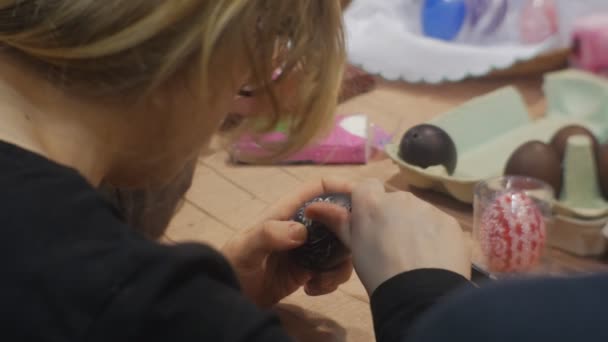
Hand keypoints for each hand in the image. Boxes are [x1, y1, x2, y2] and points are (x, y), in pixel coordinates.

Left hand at [222, 179, 353, 307]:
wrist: (227, 297)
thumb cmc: (232, 265)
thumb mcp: (245, 249)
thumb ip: (269, 235)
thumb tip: (301, 232)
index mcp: (287, 211)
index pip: (318, 188)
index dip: (341, 186)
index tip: (362, 200)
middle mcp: (301, 226)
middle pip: (338, 217)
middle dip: (350, 231)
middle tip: (351, 249)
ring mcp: (307, 249)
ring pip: (341, 246)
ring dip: (341, 263)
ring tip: (321, 279)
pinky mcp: (309, 270)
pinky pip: (333, 270)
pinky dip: (331, 280)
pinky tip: (312, 289)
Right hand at [306, 179, 470, 294]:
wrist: (419, 293)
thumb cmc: (378, 270)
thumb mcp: (354, 246)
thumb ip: (337, 220)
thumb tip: (313, 206)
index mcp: (372, 202)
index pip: (367, 185)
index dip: (366, 200)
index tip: (367, 220)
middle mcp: (400, 198)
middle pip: (393, 201)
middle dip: (391, 217)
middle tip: (390, 246)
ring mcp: (427, 208)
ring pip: (417, 212)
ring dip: (413, 226)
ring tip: (413, 256)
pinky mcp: (449, 222)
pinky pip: (437, 224)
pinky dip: (433, 237)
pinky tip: (431, 258)